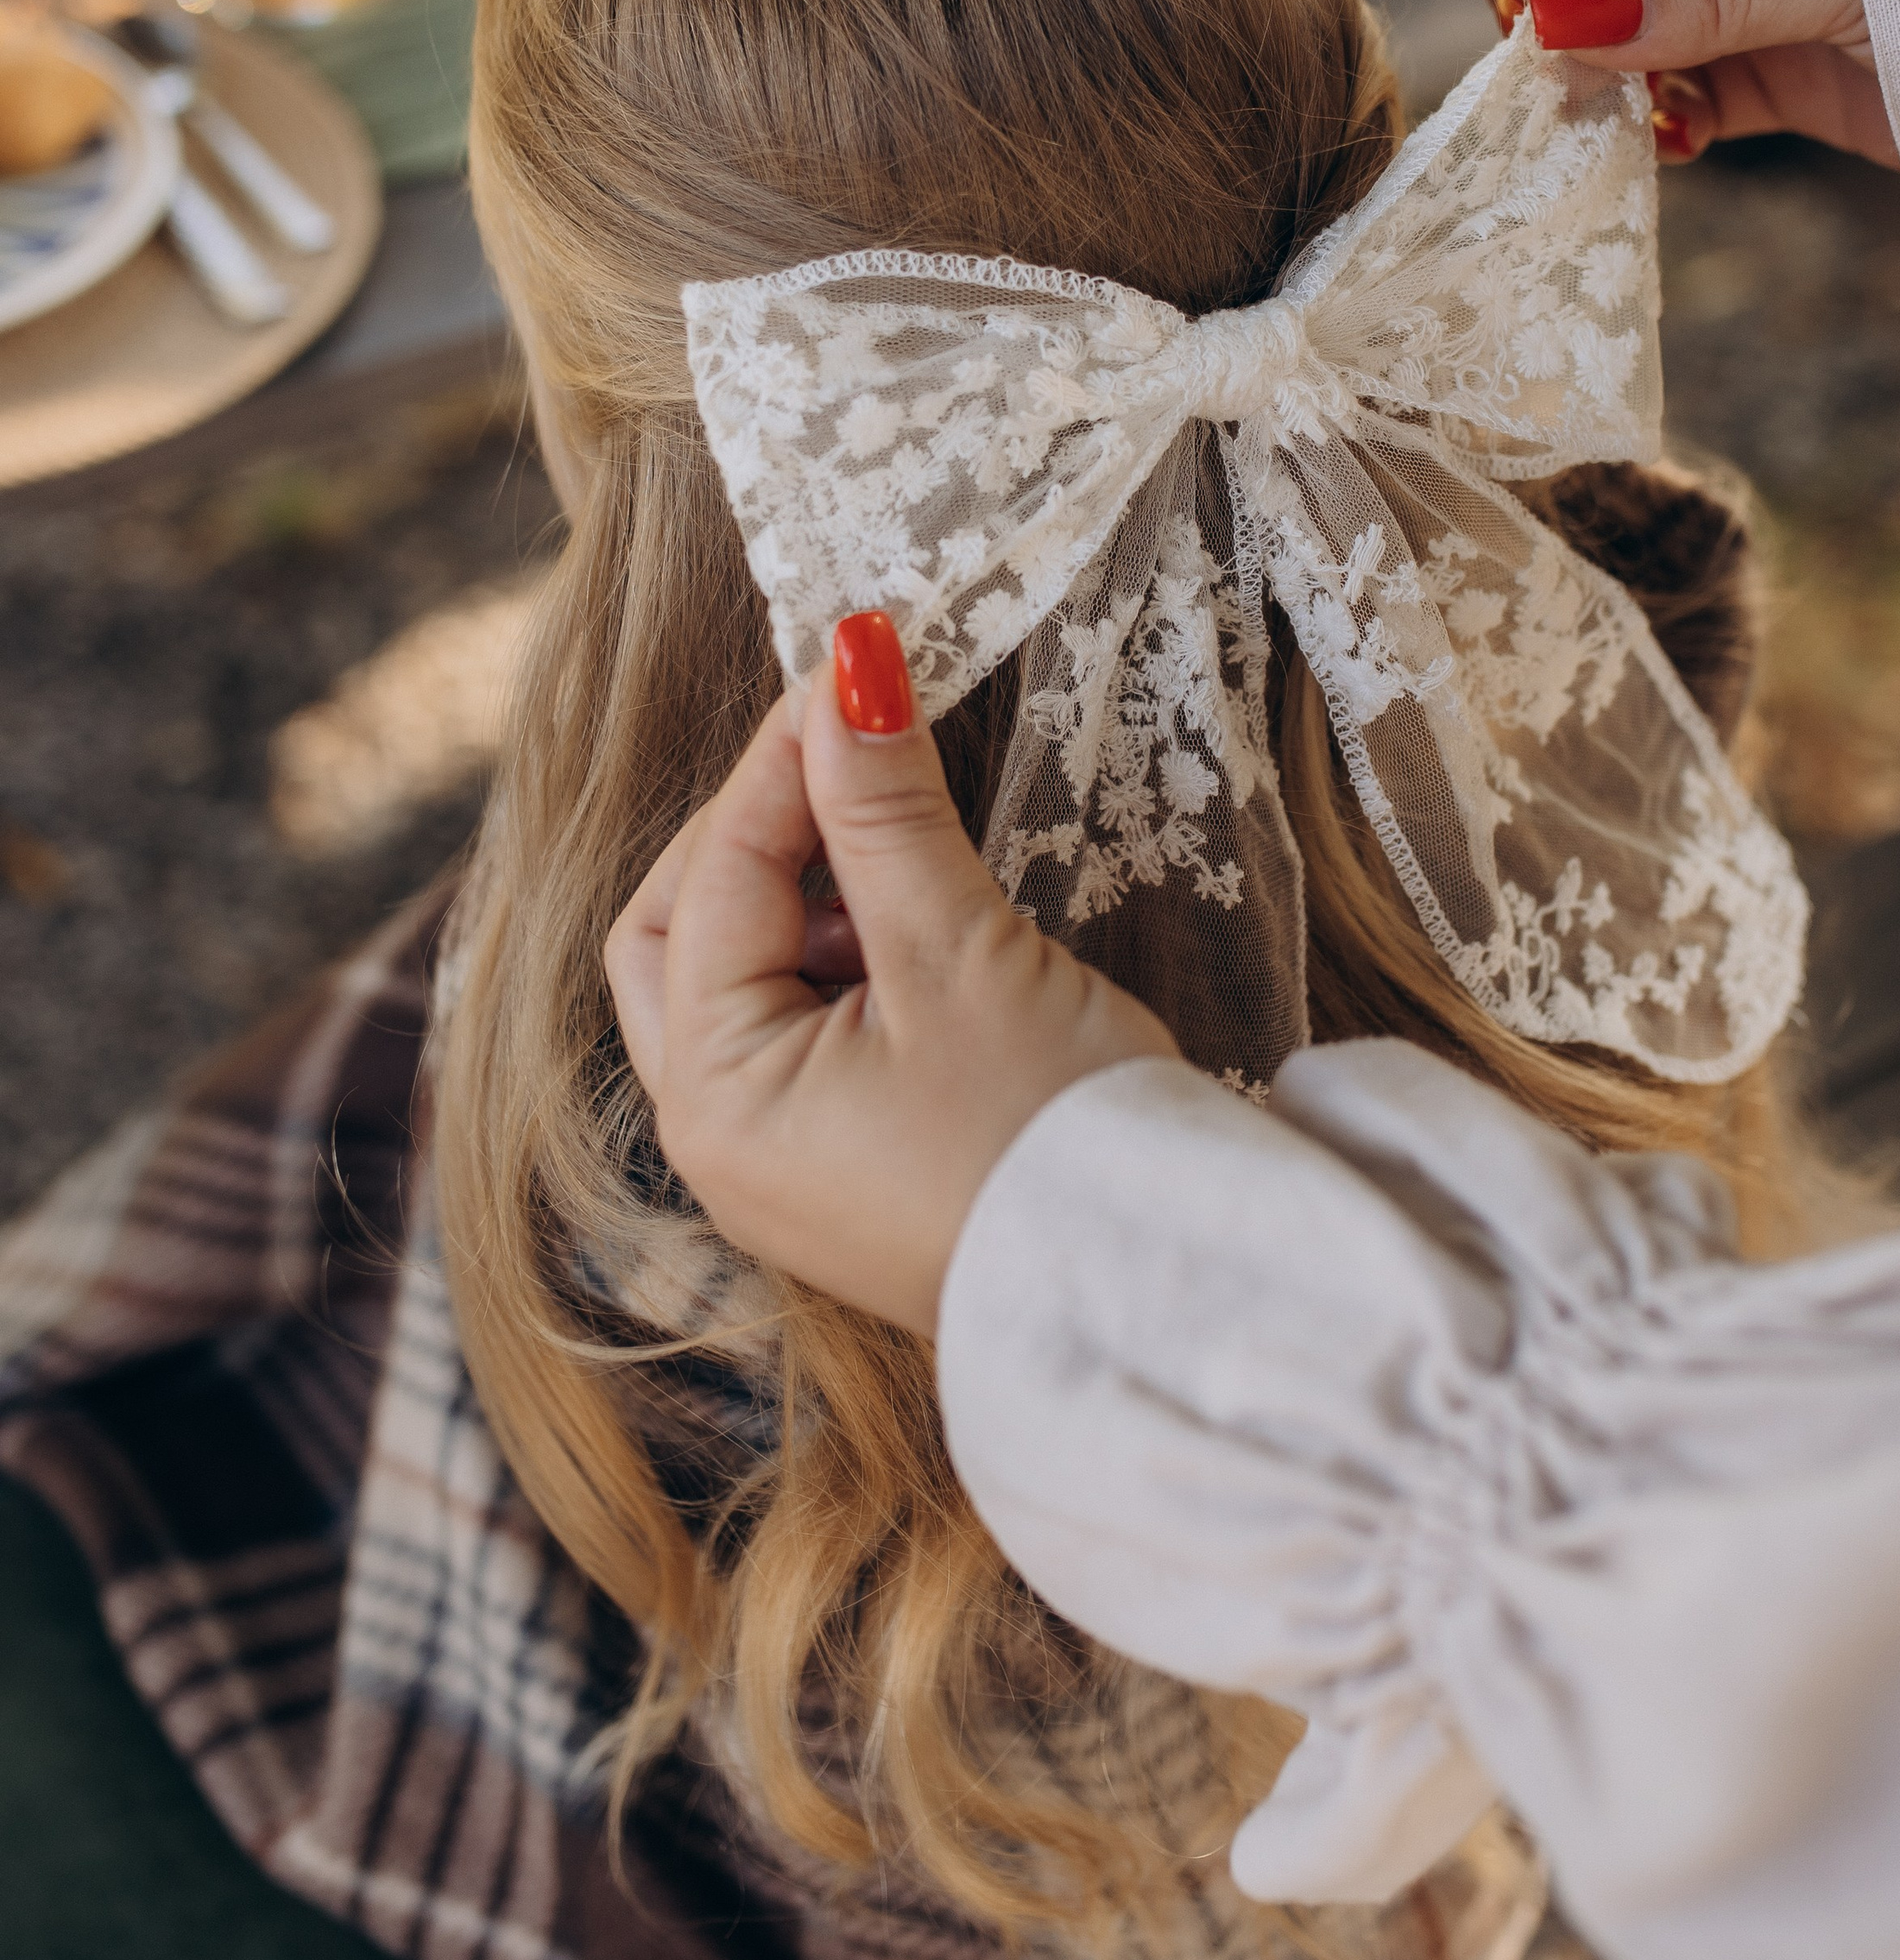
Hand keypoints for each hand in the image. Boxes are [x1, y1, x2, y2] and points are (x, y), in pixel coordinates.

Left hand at [602, 613, 1177, 1333]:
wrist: (1161, 1294)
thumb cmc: (1054, 1140)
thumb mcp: (961, 953)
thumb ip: (886, 809)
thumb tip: (847, 667)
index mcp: (715, 1090)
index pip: (713, 876)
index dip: (780, 761)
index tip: (855, 665)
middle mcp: (718, 1134)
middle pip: (678, 930)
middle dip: (753, 830)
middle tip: (847, 756)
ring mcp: (775, 1158)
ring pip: (737, 975)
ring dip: (802, 890)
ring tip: (901, 845)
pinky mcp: (841, 1163)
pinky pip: (799, 1027)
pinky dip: (839, 955)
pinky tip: (917, 924)